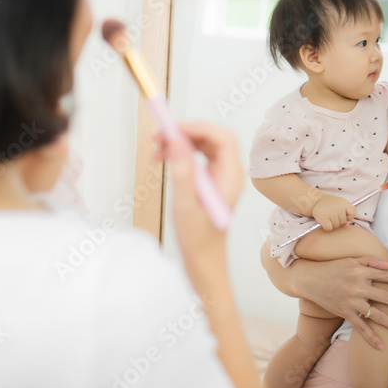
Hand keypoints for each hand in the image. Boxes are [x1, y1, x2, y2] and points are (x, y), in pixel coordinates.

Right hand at [152, 122, 245, 256]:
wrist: (203, 260)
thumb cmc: (198, 239)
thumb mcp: (185, 205)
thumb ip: (182, 172)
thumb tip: (177, 142)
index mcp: (231, 177)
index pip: (223, 138)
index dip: (199, 127)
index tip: (174, 127)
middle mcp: (229, 172)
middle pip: (212, 137)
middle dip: (186, 132)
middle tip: (160, 135)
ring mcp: (220, 175)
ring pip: (203, 145)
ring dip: (180, 142)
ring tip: (157, 149)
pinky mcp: (210, 180)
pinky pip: (197, 157)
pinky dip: (179, 154)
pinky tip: (162, 159)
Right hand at [291, 256, 387, 350]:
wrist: (310, 279)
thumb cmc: (332, 267)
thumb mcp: (351, 259)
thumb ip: (370, 261)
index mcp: (361, 271)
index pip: (386, 276)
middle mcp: (358, 286)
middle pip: (386, 296)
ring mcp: (352, 301)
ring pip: (376, 314)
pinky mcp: (345, 313)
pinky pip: (361, 327)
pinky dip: (371, 338)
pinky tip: (381, 346)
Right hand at [312, 195, 355, 230]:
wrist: (316, 201)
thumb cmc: (330, 204)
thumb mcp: (340, 206)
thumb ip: (346, 214)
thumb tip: (347, 225)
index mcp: (344, 203)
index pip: (353, 213)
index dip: (349, 216)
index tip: (344, 214)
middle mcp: (338, 208)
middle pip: (343, 221)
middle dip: (339, 220)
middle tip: (333, 214)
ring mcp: (331, 213)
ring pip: (336, 226)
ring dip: (333, 224)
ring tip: (329, 217)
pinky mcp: (323, 218)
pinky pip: (329, 228)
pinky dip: (327, 227)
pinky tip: (325, 221)